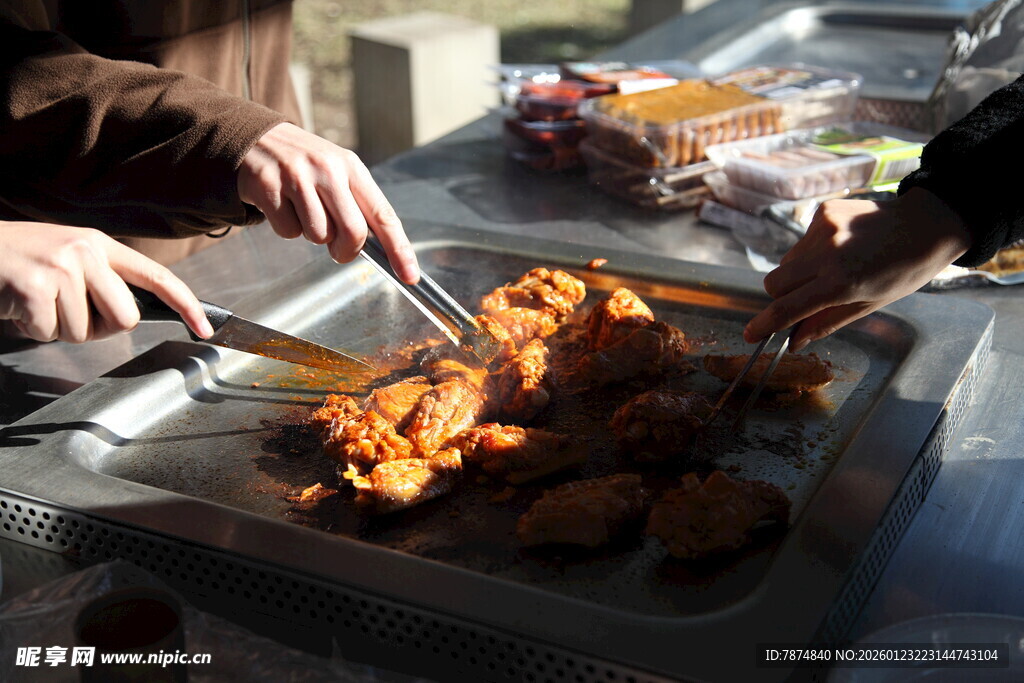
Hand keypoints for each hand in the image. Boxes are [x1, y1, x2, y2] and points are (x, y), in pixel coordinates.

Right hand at [0, 222, 212, 342]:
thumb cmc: (22, 260)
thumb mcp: (70, 258)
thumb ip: (104, 280)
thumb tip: (132, 316)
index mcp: (101, 245)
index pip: (157, 276)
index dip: (186, 304)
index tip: (205, 329)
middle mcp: (86, 251)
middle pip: (126, 318)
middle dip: (99, 328)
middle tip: (68, 312)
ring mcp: (60, 268)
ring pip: (85, 332)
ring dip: (59, 328)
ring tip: (38, 302)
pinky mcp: (34, 288)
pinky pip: (51, 334)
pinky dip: (34, 330)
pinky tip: (19, 306)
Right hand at [237, 123, 419, 283]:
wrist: (256, 139)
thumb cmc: (306, 166)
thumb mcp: (337, 172)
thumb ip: (357, 206)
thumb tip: (380, 251)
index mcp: (352, 167)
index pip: (383, 215)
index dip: (399, 249)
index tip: (410, 276)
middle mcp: (328, 169)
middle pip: (353, 233)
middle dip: (346, 251)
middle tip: (337, 248)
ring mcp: (297, 177)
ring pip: (319, 236)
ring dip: (312, 235)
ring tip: (303, 210)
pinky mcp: (269, 187)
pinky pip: (288, 232)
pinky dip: (286, 227)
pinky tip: (282, 206)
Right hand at [744, 188, 971, 349]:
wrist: (925, 225)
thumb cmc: (903, 272)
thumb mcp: (868, 305)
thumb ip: (826, 323)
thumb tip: (794, 341)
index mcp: (841, 282)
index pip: (787, 308)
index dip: (764, 324)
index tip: (750, 335)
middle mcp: (826, 253)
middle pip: (774, 282)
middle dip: (780, 296)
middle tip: (805, 299)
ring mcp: (822, 228)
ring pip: (786, 262)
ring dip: (799, 272)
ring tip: (832, 268)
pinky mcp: (822, 212)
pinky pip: (801, 242)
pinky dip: (811, 251)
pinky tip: (839, 248)